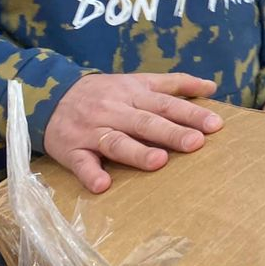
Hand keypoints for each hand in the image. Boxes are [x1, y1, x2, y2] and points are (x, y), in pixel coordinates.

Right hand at [43, 73, 223, 193]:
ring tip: (159, 162)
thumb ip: (174, 83)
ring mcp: (92, 131)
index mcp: (133, 94)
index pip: (166, 104)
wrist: (49, 96)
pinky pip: (80, 162)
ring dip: (136, 152)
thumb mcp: (138, 81)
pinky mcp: (71, 149)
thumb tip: (212, 86)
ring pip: (116, 141)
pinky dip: (90, 173)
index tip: (215, 124)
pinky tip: (103, 184)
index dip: (190, 113)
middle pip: (145, 122)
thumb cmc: (104, 92)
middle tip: (196, 143)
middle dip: (171, 132)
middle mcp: (115, 111)